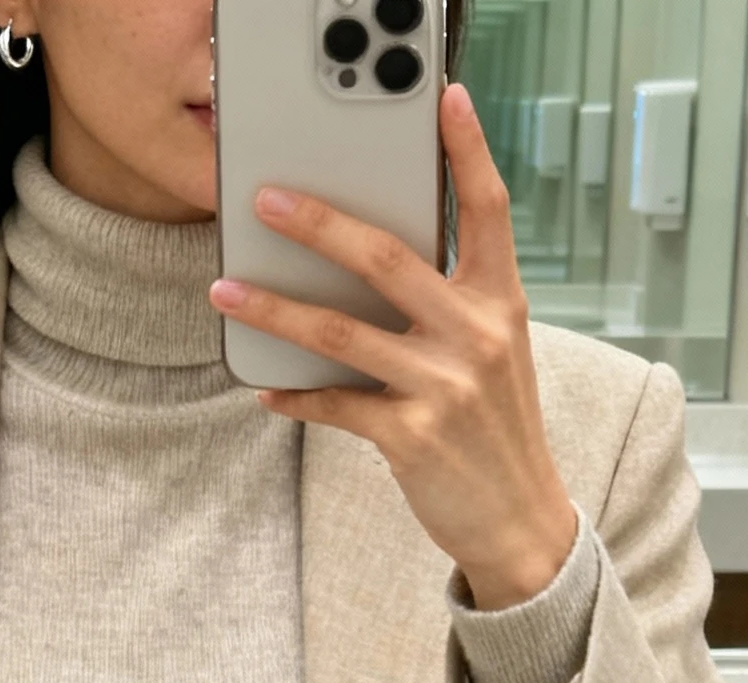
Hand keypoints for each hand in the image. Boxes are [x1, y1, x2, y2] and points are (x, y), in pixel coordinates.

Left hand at [208, 85, 577, 610]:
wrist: (520, 520)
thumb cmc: (496, 429)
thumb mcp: (493, 353)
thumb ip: (450, 303)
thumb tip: (370, 262)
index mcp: (500, 302)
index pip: (487, 209)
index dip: (468, 150)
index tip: (446, 98)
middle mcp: (475, 336)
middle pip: (387, 258)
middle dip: (319, 223)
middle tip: (267, 199)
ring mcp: (444, 386)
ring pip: (341, 333)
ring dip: (275, 309)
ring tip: (227, 290)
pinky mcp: (412, 437)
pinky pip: (336, 404)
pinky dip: (295, 395)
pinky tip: (266, 387)